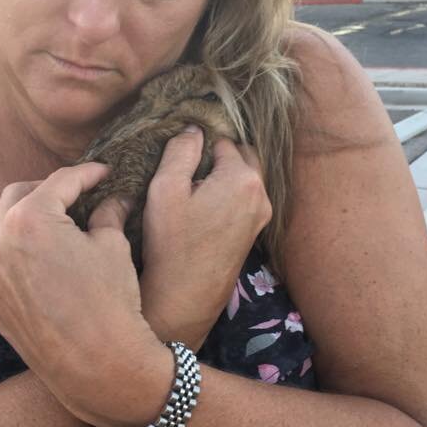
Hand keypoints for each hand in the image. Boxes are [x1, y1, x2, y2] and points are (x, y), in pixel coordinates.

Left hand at [0, 163, 170, 426]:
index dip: (86, 174)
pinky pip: (0, 265)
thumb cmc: (110, 302)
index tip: (104, 173)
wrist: (98, 365)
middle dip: (48, 190)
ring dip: (28, 221)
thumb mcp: (113, 247)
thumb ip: (106, 214)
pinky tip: (47, 261)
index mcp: (28, 220)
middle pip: (18, 196)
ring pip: (3, 230)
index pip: (58, 182)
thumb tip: (112, 200)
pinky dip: (20, 254)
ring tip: (59, 226)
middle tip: (76, 194)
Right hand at [140, 127, 271, 349]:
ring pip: (245, 179)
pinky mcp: (254, 233)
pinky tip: (204, 210)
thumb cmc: (172, 242)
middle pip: (242, 157)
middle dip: (218, 157)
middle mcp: (261, 194)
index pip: (222, 142)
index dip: (199, 147)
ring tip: (193, 191)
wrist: (186, 295)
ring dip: (224, 177)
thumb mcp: (165, 189)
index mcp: (243, 178)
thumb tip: (193, 130)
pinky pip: (245, 199)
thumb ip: (180, 152)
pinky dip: (228, 195)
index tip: (179, 161)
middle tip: (188, 173)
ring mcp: (262, 216)